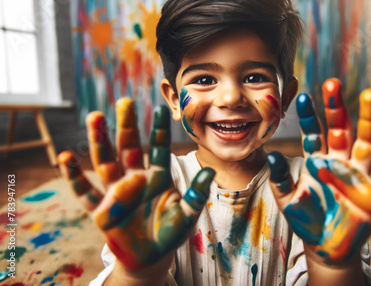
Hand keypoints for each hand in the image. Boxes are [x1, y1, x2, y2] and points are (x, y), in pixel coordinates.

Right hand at [58, 98, 213, 270]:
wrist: (151, 256)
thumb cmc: (170, 232)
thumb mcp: (187, 213)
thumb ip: (196, 194)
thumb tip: (211, 171)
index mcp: (158, 177)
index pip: (159, 149)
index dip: (159, 130)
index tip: (160, 109)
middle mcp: (135, 179)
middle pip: (129, 148)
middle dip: (127, 126)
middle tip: (125, 102)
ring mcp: (116, 192)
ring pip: (106, 162)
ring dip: (100, 141)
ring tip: (96, 118)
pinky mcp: (101, 211)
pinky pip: (85, 193)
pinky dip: (74, 177)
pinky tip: (65, 158)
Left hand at [268, 78, 370, 265]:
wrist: (325, 246)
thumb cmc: (306, 219)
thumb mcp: (288, 199)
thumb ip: (280, 179)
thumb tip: (271, 155)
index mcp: (318, 161)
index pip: (314, 134)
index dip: (308, 117)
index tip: (303, 96)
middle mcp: (341, 163)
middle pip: (342, 130)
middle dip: (337, 108)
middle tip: (332, 83)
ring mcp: (360, 177)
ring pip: (367, 144)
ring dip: (369, 121)